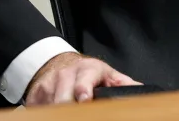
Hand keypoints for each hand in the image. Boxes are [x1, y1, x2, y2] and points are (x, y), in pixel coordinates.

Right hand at [24, 52, 140, 105]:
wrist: (59, 64)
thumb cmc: (88, 73)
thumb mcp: (108, 75)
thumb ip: (123, 84)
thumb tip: (142, 91)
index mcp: (87, 70)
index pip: (84, 80)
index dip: (83, 89)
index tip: (85, 98)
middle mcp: (66, 75)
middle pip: (64, 98)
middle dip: (69, 108)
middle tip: (77, 113)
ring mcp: (49, 85)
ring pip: (51, 105)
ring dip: (59, 113)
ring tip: (68, 115)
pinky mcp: (35, 95)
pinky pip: (39, 109)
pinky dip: (47, 114)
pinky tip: (56, 115)